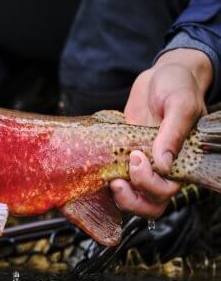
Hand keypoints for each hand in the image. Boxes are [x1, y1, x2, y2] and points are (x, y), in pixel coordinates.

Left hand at [111, 48, 211, 218]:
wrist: (161, 76)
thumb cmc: (178, 86)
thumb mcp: (180, 103)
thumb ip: (173, 132)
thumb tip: (163, 163)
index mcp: (182, 160)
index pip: (169, 191)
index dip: (152, 185)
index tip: (138, 159)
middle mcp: (163, 167)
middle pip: (151, 204)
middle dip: (134, 197)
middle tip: (120, 176)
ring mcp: (142, 164)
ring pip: (134, 199)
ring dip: (121, 196)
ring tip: (111, 179)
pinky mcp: (123, 157)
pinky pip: (116, 180)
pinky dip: (105, 183)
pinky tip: (97, 173)